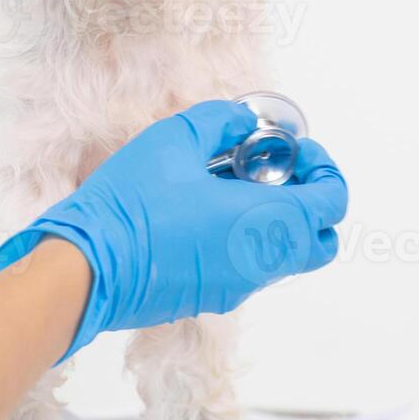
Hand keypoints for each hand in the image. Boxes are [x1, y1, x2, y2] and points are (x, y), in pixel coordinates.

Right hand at [0, 101, 348, 362]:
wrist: (86, 269)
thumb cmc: (133, 203)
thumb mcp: (177, 139)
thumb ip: (222, 123)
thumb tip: (243, 122)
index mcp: (268, 222)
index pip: (332, 202)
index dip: (323, 168)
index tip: (293, 150)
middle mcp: (263, 261)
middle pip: (319, 239)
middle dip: (310, 202)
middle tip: (272, 171)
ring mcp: (238, 286)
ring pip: (283, 256)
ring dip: (275, 221)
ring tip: (229, 187)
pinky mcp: (211, 297)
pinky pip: (248, 268)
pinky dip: (246, 240)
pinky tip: (203, 213)